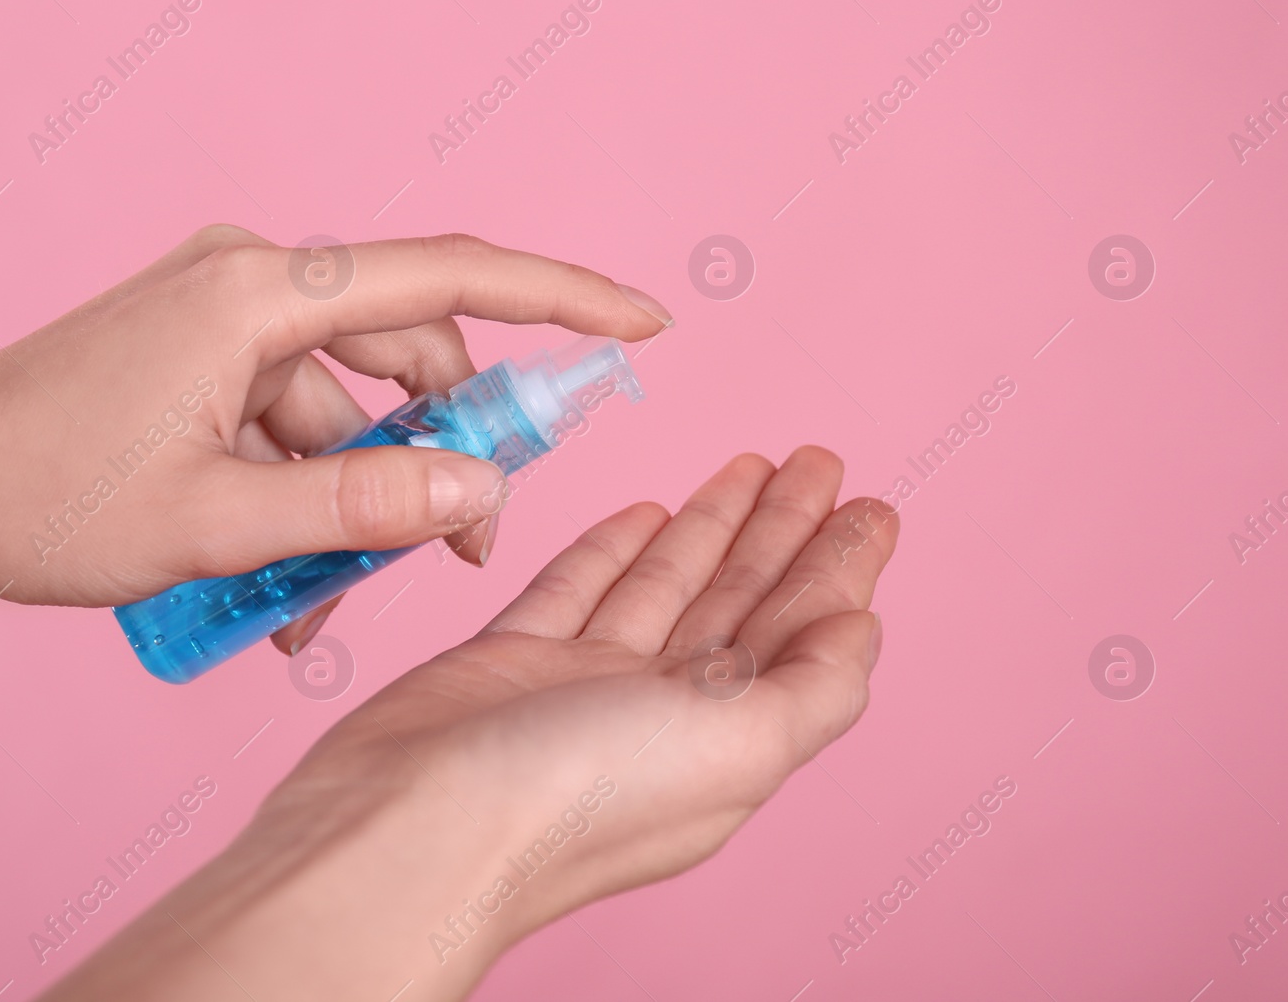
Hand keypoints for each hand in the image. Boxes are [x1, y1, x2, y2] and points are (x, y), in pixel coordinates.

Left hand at [0, 226, 671, 650]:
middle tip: (452, 560)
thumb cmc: (42, 500)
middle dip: (433, 462)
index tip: (643, 324)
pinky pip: (289, 424)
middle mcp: (252, 282)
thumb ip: (361, 510)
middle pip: (404, 359)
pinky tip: (271, 579)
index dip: (563, 298)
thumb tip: (479, 493)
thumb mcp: (219, 524)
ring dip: (351, 503)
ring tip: (307, 605)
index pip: (450, 277)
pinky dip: (299, 495)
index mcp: (262, 293)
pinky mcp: (198, 356)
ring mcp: (221, 318)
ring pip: (345, 411)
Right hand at [41, 448, 897, 1000]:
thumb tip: (862, 627)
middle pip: (738, 602)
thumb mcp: (738, 746)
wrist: (413, 826)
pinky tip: (649, 511)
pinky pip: (579, 590)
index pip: (799, 636)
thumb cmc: (575, 799)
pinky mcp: (511, 662)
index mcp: (725, 741)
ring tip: (754, 465)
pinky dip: (615, 551)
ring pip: (664, 586)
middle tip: (821, 461)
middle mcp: (659, 716)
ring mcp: (582, 686)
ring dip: (712, 525)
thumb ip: (813, 688)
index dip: (839, 569)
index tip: (874, 506)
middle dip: (783, 531)